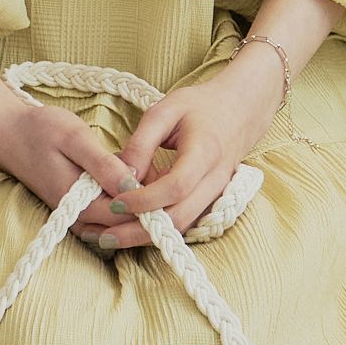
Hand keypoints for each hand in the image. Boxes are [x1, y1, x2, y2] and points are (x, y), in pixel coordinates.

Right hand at [0, 92, 154, 248]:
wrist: (9, 134)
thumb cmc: (41, 131)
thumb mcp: (74, 139)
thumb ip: (103, 164)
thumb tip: (133, 184)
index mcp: (80, 205)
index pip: (128, 216)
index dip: (153, 200)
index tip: (169, 176)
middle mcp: (81, 220)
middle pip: (128, 224)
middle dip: (151, 203)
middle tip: (166, 171)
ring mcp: (80, 218)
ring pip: (122, 222)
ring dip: (141, 203)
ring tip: (154, 172)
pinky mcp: (80, 211)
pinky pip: (112, 215)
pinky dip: (128, 202)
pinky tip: (138, 179)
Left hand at [87, 48, 286, 248]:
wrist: (240, 111)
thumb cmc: (200, 106)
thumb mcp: (165, 111)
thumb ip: (142, 143)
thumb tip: (122, 175)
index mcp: (205, 152)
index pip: (176, 186)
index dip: (145, 200)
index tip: (114, 201)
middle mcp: (215, 180)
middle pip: (180, 218)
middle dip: (140, 232)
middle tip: (105, 237)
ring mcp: (216, 194)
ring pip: (182, 226)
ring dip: (147, 237)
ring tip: (111, 238)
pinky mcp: (210, 201)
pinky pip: (185, 221)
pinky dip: (158, 229)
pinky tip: (131, 229)